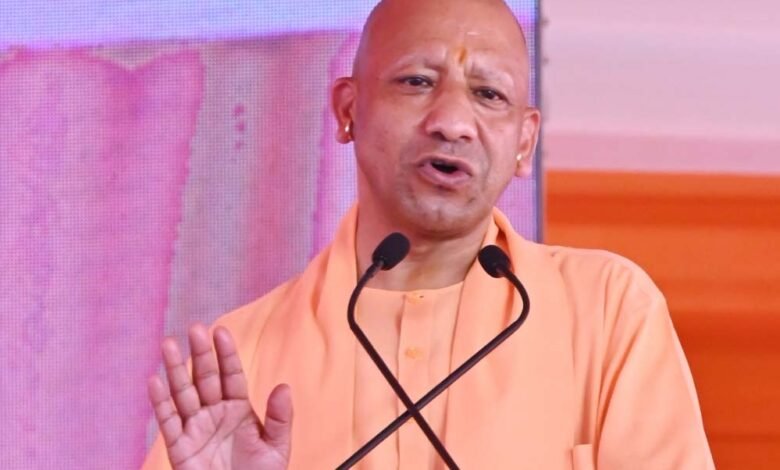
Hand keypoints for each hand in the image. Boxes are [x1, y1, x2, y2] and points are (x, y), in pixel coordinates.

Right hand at [148, 324, 292, 468]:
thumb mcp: (277, 447)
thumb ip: (279, 418)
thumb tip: (283, 387)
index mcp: (239, 409)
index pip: (231, 375)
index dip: (225, 354)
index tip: (220, 331)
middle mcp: (215, 413)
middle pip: (205, 378)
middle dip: (199, 354)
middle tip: (194, 328)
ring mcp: (195, 428)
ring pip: (183, 393)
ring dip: (175, 370)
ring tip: (168, 344)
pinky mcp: (179, 448)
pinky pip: (168, 422)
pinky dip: (160, 403)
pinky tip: (154, 381)